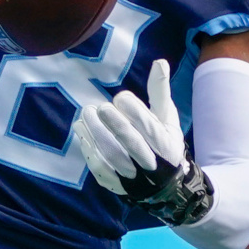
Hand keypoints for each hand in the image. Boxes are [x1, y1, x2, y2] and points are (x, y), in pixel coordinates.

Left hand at [73, 59, 211, 224]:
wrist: (166, 186)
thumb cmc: (165, 143)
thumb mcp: (167, 118)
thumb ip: (160, 92)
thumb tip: (159, 62)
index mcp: (165, 143)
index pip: (148, 126)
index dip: (133, 110)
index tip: (121, 99)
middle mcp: (150, 162)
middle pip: (131, 143)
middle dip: (114, 124)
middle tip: (98, 107)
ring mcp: (133, 176)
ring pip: (112, 156)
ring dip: (95, 134)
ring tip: (84, 115)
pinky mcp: (118, 185)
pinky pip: (100, 170)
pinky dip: (89, 151)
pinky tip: (81, 133)